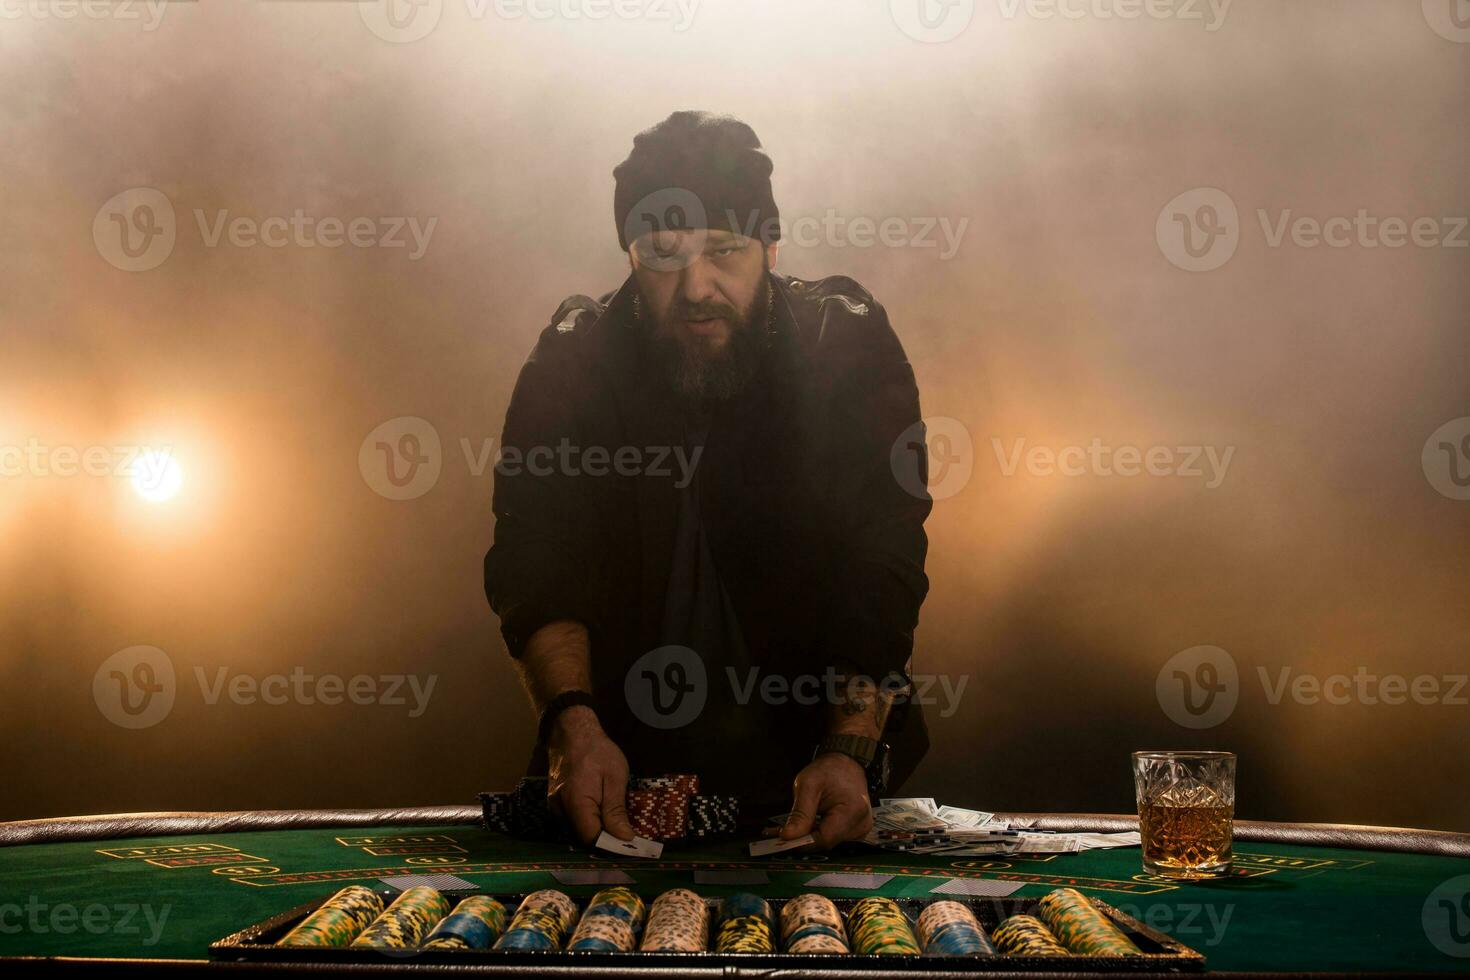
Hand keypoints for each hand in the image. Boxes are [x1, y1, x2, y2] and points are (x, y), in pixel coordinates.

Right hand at [545, 706, 634, 845]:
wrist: (570, 731)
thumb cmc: (597, 751)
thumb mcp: (614, 777)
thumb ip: (616, 811)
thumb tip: (625, 839)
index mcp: (576, 804)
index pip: (592, 840)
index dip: (611, 847)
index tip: (632, 848)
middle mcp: (559, 811)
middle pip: (583, 840)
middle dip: (606, 842)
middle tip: (629, 840)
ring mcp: (554, 808)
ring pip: (576, 833)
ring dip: (597, 833)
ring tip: (618, 829)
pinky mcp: (555, 804)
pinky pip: (572, 822)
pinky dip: (587, 824)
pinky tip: (602, 818)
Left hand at [780, 753, 873, 849]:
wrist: (846, 765)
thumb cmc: (829, 771)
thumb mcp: (808, 785)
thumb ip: (800, 814)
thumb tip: (788, 836)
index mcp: (853, 811)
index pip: (824, 839)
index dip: (802, 842)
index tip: (783, 838)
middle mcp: (861, 824)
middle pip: (826, 842)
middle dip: (802, 838)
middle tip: (779, 831)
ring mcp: (860, 829)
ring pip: (827, 842)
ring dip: (809, 836)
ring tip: (795, 824)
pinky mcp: (856, 831)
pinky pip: (832, 838)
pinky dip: (818, 833)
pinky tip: (808, 825)